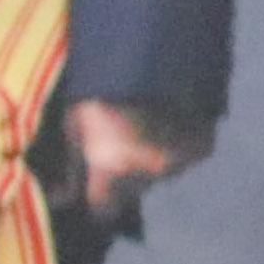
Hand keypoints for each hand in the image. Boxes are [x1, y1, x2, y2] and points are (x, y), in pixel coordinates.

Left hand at [69, 99, 210, 218]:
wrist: (150, 52)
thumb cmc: (99, 87)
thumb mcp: (74, 123)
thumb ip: (71, 164)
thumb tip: (61, 196)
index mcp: (112, 168)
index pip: (103, 211)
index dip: (96, 201)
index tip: (94, 189)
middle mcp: (148, 173)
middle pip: (133, 192)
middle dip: (123, 178)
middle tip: (118, 149)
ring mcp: (180, 161)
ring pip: (160, 176)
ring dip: (150, 163)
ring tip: (143, 133)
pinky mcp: (203, 146)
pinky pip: (184, 159)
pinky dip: (174, 149)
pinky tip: (166, 127)